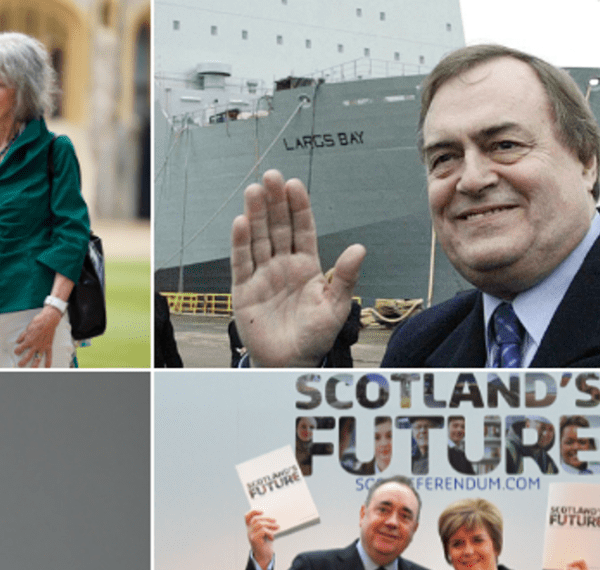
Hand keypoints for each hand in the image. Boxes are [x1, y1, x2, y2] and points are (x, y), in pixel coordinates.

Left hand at [14, 306, 61, 366]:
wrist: (49, 320)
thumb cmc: (39, 322)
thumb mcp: (28, 328)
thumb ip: (23, 336)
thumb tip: (18, 340)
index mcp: (29, 340)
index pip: (20, 348)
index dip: (17, 351)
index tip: (16, 352)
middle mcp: (35, 345)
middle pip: (27, 356)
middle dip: (23, 362)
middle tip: (20, 364)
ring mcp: (42, 347)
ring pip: (37, 358)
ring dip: (34, 365)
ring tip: (32, 369)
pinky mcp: (48, 346)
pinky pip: (49, 356)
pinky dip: (48, 362)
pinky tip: (47, 367)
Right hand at [231, 169, 365, 366]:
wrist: (291, 362)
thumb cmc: (315, 337)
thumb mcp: (336, 306)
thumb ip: (344, 277)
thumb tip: (360, 248)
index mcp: (306, 265)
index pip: (302, 229)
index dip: (298, 207)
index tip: (294, 185)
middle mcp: (283, 265)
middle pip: (277, 227)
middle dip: (274, 202)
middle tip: (271, 177)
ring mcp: (262, 276)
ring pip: (258, 239)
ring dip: (255, 215)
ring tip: (254, 190)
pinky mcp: (244, 290)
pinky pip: (242, 262)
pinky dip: (240, 243)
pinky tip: (240, 222)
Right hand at [245, 509, 278, 569]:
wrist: (264, 556)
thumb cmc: (266, 543)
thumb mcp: (265, 532)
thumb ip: (266, 525)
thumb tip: (274, 518)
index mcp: (250, 528)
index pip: (247, 517)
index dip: (253, 512)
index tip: (262, 511)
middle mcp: (249, 530)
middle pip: (256, 519)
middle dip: (267, 518)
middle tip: (275, 520)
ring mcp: (250, 535)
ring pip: (259, 524)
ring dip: (270, 525)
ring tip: (277, 527)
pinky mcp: (254, 539)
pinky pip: (262, 531)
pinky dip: (269, 532)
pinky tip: (272, 537)